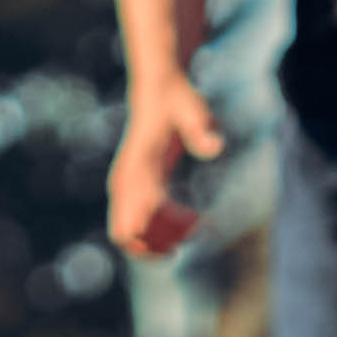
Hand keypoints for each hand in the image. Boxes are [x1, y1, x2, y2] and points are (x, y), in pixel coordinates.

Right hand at [107, 72, 228, 257]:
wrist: (155, 91)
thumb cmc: (177, 102)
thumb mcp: (195, 110)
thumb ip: (202, 128)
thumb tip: (215, 148)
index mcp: (138, 166)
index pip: (137, 214)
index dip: (162, 233)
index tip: (195, 223)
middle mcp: (124, 181)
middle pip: (127, 235)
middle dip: (159, 245)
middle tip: (194, 230)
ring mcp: (121, 187)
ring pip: (126, 236)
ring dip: (157, 242)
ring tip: (192, 225)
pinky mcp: (125, 191)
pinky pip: (130, 226)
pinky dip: (155, 233)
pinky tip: (186, 218)